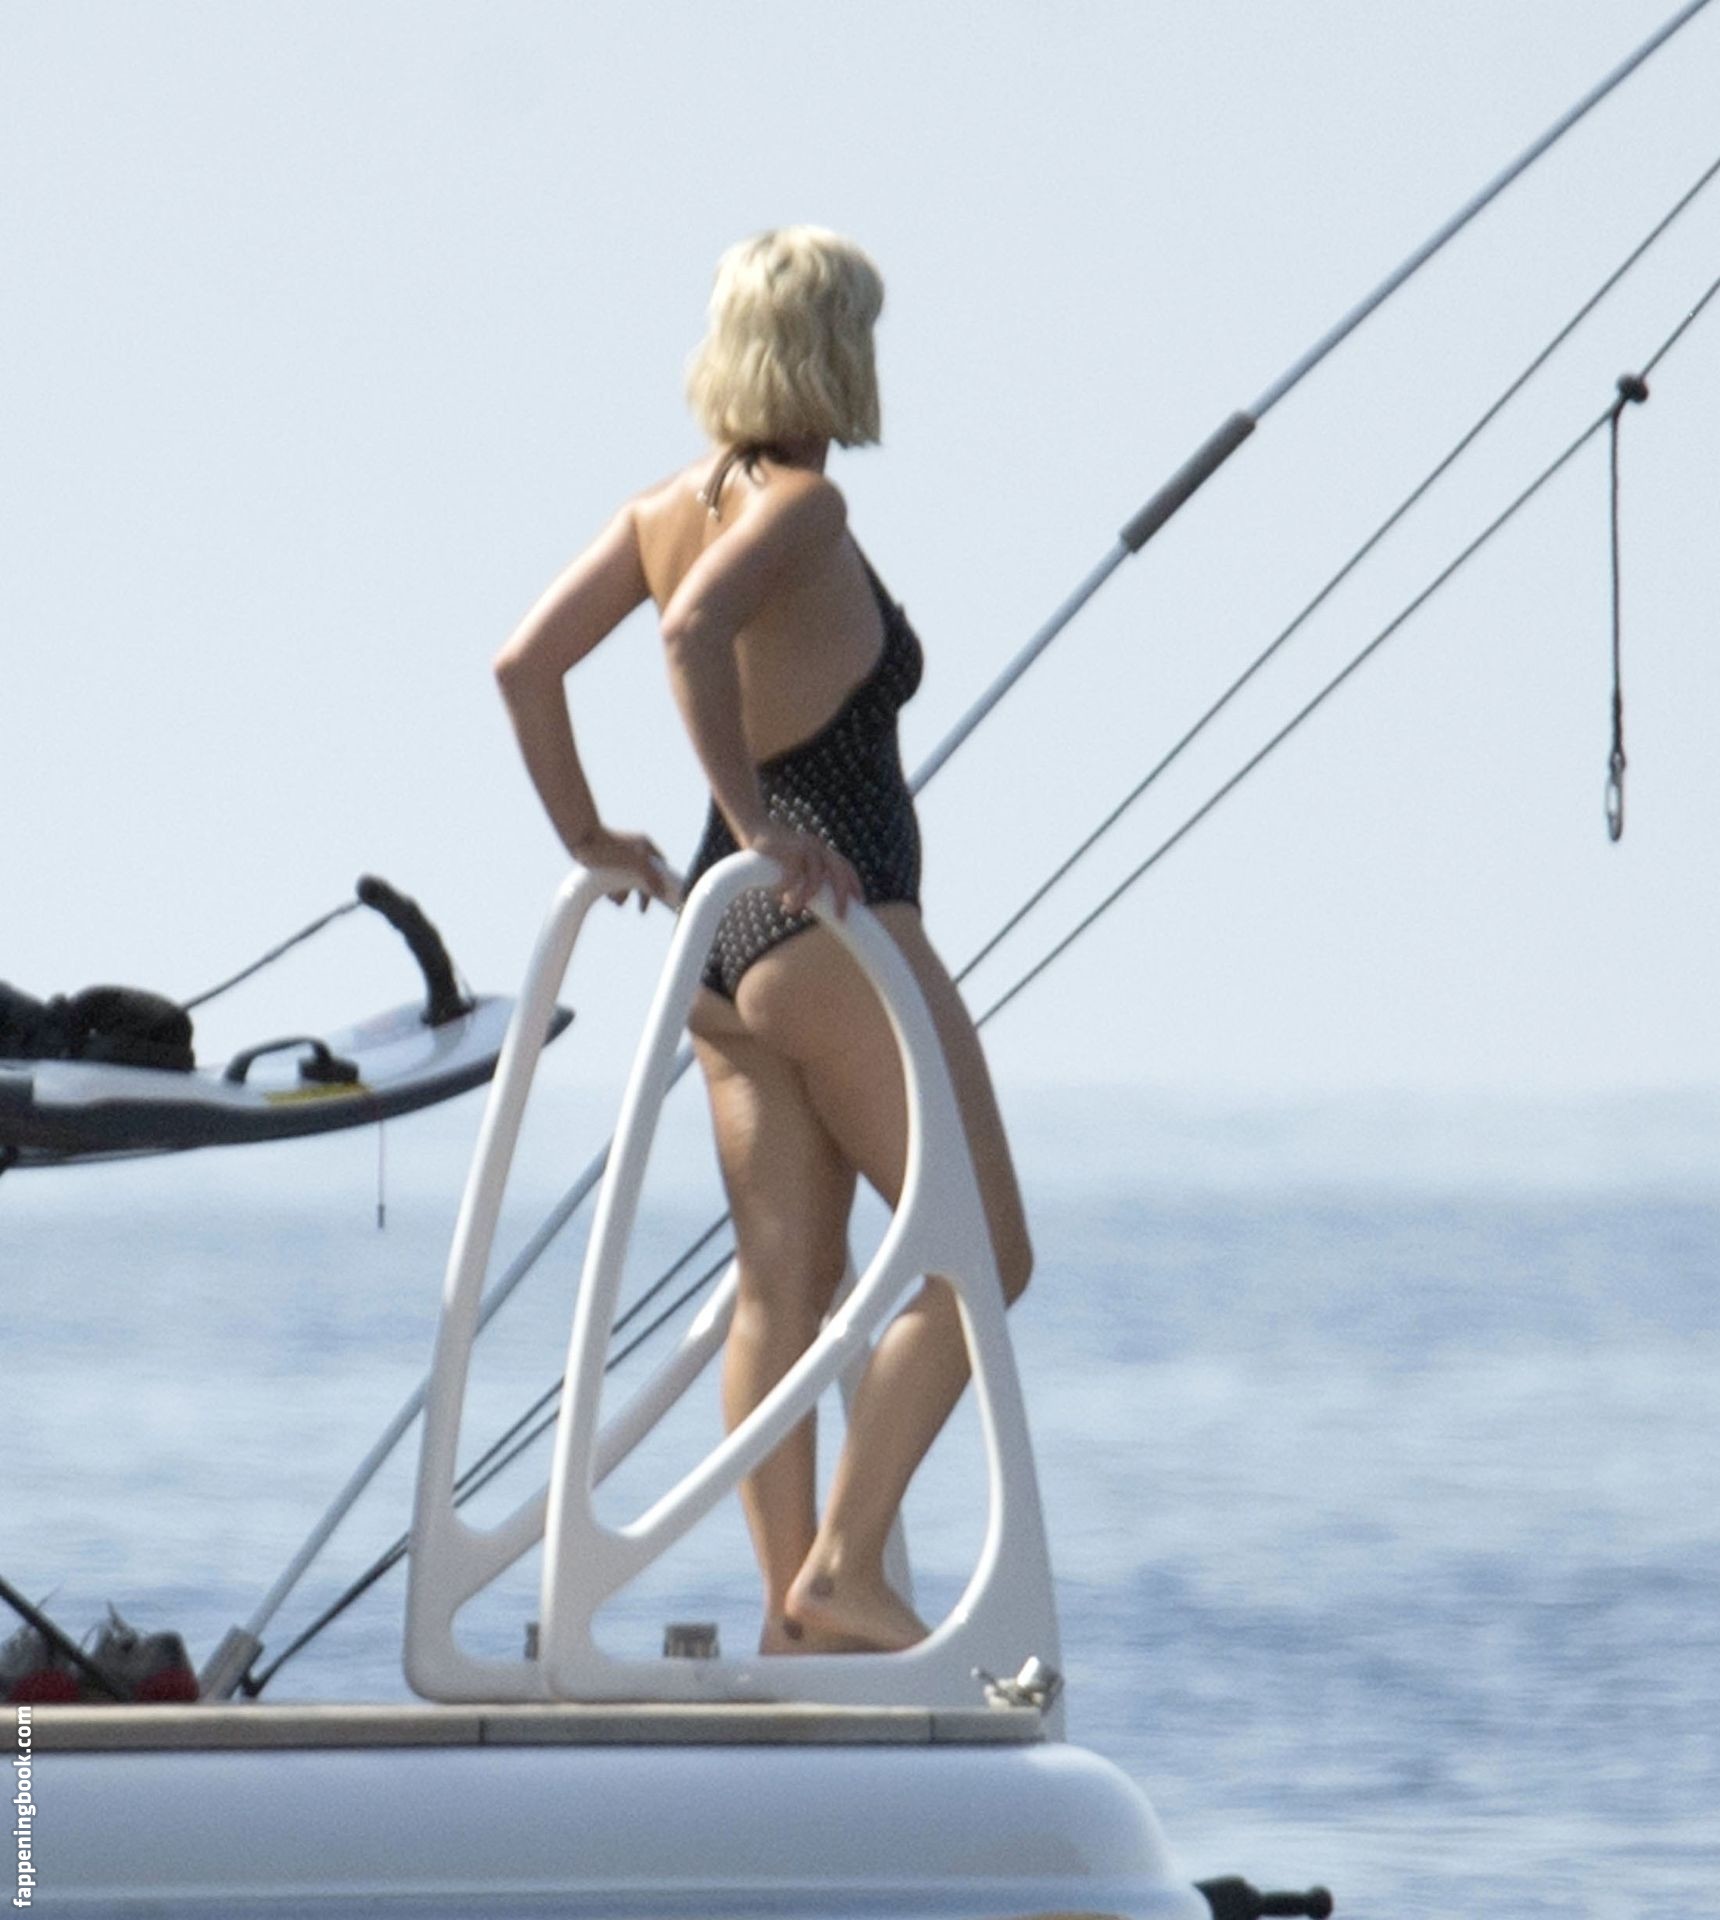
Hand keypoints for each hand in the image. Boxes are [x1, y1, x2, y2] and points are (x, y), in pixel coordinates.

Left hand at [571, 825, 680, 910]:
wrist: (580, 837)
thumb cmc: (607, 848)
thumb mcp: (634, 863)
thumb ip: (651, 876)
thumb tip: (661, 890)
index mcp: (644, 845)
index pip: (660, 867)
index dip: (661, 882)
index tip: (661, 897)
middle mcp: (634, 849)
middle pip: (643, 876)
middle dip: (640, 893)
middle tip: (641, 909)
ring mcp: (619, 855)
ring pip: (627, 880)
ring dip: (624, 894)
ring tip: (617, 901)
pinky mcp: (605, 861)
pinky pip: (613, 879)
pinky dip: (612, 889)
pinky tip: (607, 896)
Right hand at [745, 824, 860, 919]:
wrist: (753, 826)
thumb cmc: (773, 853)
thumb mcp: (791, 866)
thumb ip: (800, 881)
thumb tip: (801, 906)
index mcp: (822, 851)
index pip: (845, 867)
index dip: (854, 884)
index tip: (860, 902)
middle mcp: (818, 847)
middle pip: (839, 871)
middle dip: (842, 895)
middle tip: (841, 916)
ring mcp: (804, 846)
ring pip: (815, 875)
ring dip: (805, 895)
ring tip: (792, 908)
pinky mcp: (789, 847)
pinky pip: (792, 872)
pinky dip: (786, 887)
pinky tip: (778, 895)